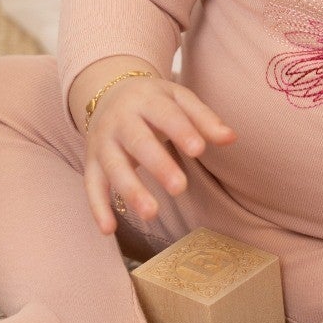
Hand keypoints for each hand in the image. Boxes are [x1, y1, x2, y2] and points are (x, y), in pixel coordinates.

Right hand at [83, 77, 235, 236]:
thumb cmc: (152, 101)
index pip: (165, 114)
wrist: (107, 92)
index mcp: (146, 99)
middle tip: (180, 188)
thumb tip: (231, 138)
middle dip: (157, 164)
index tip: (199, 150)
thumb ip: (204, 119)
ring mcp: (102, 141)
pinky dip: (98, 207)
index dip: (181, 131)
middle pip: (137, 141)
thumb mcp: (179, 100)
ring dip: (130, 190)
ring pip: (113, 166)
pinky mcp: (91, 161)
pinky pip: (91, 185)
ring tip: (151, 214)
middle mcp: (120, 119)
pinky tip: (110, 230)